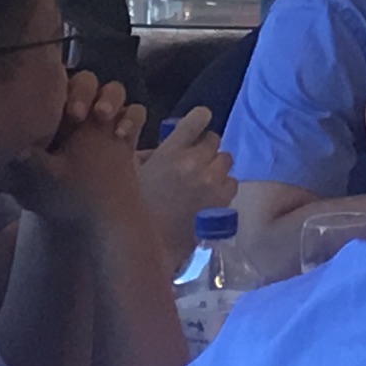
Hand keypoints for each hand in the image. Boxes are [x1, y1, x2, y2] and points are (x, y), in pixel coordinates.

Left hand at [11, 70, 151, 233]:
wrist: (87, 217)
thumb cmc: (55, 195)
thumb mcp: (35, 180)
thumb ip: (22, 160)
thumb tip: (4, 143)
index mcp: (52, 116)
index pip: (55, 86)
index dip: (57, 91)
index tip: (58, 112)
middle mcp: (80, 110)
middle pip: (86, 82)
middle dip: (85, 93)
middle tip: (81, 114)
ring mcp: (106, 118)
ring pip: (113, 91)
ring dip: (111, 98)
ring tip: (104, 116)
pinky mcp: (126, 130)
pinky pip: (135, 112)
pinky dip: (131, 118)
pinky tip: (122, 135)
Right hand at [137, 108, 231, 259]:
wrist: (146, 248)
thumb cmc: (134, 210)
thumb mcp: (133, 174)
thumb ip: (150, 155)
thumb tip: (160, 146)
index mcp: (170, 151)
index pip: (199, 117)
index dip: (199, 121)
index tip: (195, 130)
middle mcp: (194, 162)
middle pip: (214, 139)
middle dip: (205, 149)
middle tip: (193, 164)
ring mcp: (211, 181)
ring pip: (225, 160)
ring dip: (215, 167)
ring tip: (200, 182)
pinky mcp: (222, 200)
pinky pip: (232, 182)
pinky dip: (222, 187)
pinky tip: (207, 198)